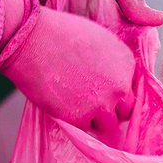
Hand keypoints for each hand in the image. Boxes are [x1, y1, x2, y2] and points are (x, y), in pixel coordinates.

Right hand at [0, 0, 134, 137]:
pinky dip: (78, 123)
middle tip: (95, 105)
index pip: (131, 88)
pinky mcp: (81, 118)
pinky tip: (67, 109)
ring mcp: (102, 104)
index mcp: (126, 63)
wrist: (31, 40)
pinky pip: (87, 129)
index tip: (103, 89)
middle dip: (113, 110)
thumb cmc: (59, 33)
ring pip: (110, 126)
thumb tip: (111, 78)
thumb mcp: (98, 38)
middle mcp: (119, 86)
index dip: (116, 91)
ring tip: (82, 112)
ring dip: (98, 122)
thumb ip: (110, 62)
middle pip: (126, 110)